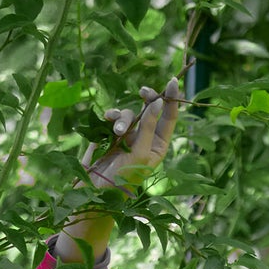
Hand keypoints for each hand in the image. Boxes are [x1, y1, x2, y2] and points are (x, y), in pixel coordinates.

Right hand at [84, 77, 180, 196]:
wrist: (96, 187)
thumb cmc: (123, 175)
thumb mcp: (140, 152)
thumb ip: (149, 126)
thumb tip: (158, 102)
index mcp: (158, 145)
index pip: (169, 118)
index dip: (171, 100)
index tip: (172, 81)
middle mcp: (146, 137)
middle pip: (151, 109)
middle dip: (148, 99)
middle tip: (144, 92)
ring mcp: (128, 134)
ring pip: (130, 112)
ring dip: (124, 117)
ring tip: (116, 131)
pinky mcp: (111, 132)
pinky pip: (115, 115)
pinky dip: (111, 115)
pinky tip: (107, 119)